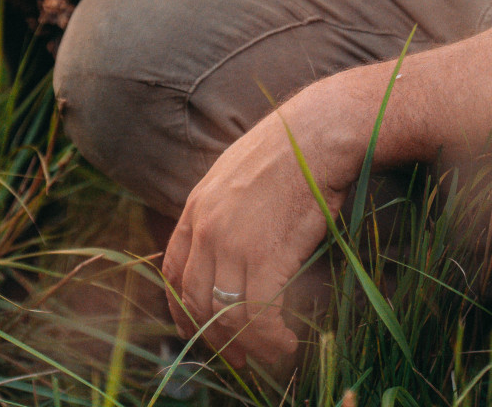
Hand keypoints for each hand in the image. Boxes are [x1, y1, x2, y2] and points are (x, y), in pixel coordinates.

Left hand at [160, 71, 377, 375]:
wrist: (320, 133)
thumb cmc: (291, 149)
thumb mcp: (238, 174)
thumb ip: (225, 209)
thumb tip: (233, 246)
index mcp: (196, 206)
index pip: (172, 272)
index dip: (182, 309)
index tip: (198, 330)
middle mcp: (206, 228)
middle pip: (196, 301)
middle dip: (216, 338)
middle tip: (241, 357)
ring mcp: (232, 242)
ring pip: (226, 315)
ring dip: (249, 345)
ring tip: (274, 353)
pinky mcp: (265, 255)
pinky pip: (258, 315)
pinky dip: (271, 340)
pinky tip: (288, 344)